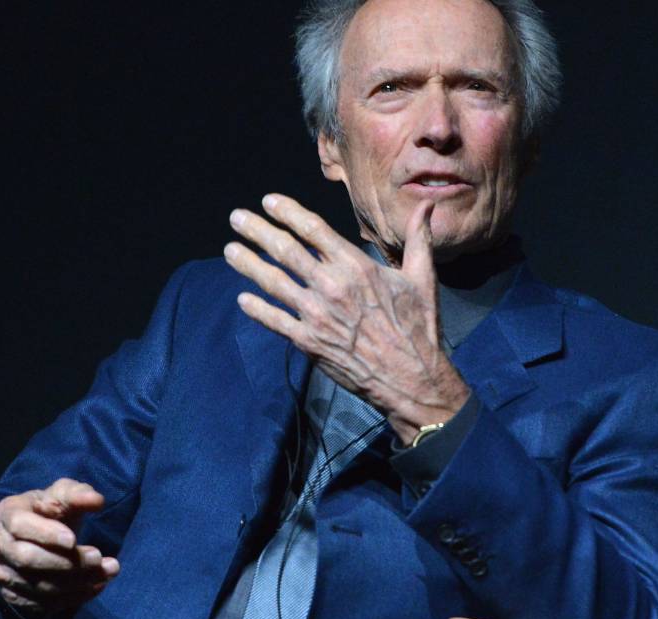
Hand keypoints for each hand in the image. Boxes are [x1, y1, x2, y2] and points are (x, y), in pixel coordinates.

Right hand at [0, 478, 119, 615]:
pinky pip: (42, 603)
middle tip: (98, 558)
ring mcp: (2, 573)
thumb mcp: (62, 494)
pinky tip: (96, 586)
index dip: (45, 534)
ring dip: (76, 582)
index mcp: (6, 513)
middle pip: (27, 559)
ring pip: (36, 586)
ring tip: (107, 572)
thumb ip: (78, 494)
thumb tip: (96, 500)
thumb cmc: (49, 510)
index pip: (19, 525)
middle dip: (66, 562)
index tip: (73, 540)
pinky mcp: (13, 595)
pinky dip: (72, 597)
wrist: (34, 536)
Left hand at [224, 193, 469, 443]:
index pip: (314, 229)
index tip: (268, 201)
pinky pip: (275, 321)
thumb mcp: (422, 278)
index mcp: (357, 266)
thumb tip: (428, 205)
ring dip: (248, 264)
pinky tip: (242, 298)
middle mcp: (332, 285)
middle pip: (285, 250)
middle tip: (237, 218)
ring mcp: (317, 314)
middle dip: (257, 231)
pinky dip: (257, 309)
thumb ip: (419, 239)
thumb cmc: (418, 328)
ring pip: (273, 282)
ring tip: (229, 250)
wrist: (411, 378)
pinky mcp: (309, 342)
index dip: (288, 212)